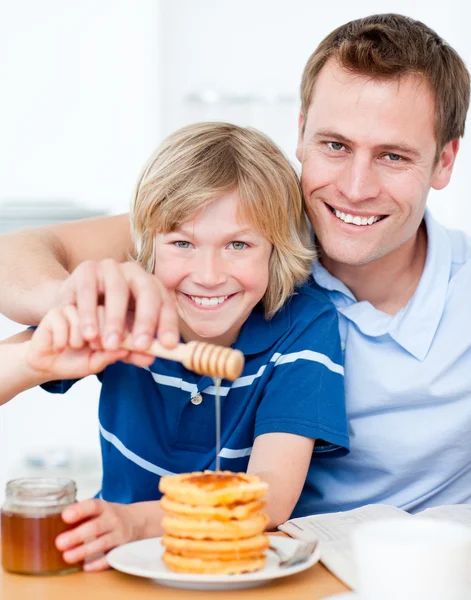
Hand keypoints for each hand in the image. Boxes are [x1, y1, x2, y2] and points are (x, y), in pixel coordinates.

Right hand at [26, 305, 128, 379]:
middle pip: (101, 313)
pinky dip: (61, 342)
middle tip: (91, 347)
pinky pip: (62, 324)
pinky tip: (58, 347)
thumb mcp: (96, 363)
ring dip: (76, 341)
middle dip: (96, 338)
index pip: (116, 318)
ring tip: (71, 346)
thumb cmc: (74, 363)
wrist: (46, 366)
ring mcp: (72, 310)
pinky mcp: (54, 313)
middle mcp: (90, 310)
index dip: (112, 335)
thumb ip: (111, 355)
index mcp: (104, 320)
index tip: (105, 348)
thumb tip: (128, 349)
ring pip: (81, 321)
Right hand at [56, 260, 178, 366]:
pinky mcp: (86, 269)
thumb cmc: (104, 326)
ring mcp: (110, 268)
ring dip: (115, 319)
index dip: (168, 324)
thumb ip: (135, 351)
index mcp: (150, 288)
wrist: (70, 313)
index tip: (168, 345)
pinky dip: (88, 314)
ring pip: (117, 290)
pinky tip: (89, 334)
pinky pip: (89, 290)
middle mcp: (134, 273)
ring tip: (110, 345)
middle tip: (140, 346)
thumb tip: (149, 358)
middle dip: (146, 320)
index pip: (165, 303)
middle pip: (147, 291)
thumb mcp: (122, 341)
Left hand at [56, 499, 141, 571]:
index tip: (64, 516)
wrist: (136, 521)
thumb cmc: (108, 516)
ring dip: (84, 551)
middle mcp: (112, 519)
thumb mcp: (98, 509)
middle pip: (95, 527)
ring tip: (67, 557)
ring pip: (102, 543)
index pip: (92, 506)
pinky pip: (111, 557)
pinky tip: (86, 566)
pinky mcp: (122, 548)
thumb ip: (80, 512)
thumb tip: (52, 518)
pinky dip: (98, 563)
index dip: (79, 510)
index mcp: (103, 507)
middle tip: (59, 543)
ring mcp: (119, 534)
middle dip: (77, 535)